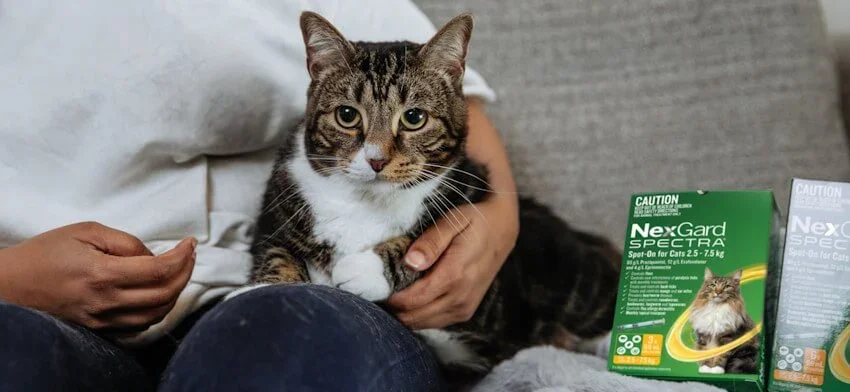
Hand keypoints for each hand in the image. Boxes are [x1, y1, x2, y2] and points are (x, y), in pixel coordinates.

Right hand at [0, 222, 195, 331]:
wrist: (10, 284)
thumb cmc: (45, 253)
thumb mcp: (86, 232)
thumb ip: (125, 242)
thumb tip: (152, 255)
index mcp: (103, 274)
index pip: (159, 270)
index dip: (182, 256)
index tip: (190, 243)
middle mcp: (106, 302)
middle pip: (165, 295)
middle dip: (186, 274)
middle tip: (189, 256)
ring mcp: (102, 320)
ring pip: (156, 315)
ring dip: (175, 293)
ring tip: (178, 272)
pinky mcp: (98, 329)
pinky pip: (139, 326)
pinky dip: (157, 310)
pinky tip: (158, 293)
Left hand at [387, 196, 518, 328]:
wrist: (503, 230)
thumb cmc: (474, 221)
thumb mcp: (452, 221)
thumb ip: (431, 242)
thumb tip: (410, 262)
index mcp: (454, 275)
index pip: (411, 300)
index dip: (389, 297)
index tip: (375, 284)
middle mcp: (460, 297)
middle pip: (413, 316)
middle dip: (392, 307)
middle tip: (379, 289)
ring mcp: (464, 308)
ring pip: (422, 323)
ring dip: (404, 313)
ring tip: (392, 293)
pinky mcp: (465, 312)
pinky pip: (434, 322)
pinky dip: (418, 315)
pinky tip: (410, 299)